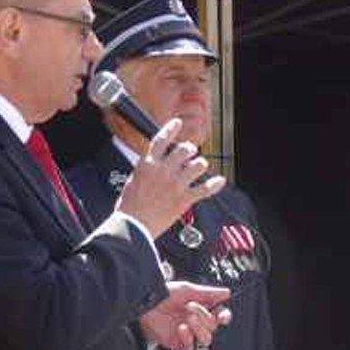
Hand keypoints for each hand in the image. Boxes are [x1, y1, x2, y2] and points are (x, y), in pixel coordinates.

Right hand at [116, 119, 225, 237]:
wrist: (133, 226)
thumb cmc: (129, 207)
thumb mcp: (133, 181)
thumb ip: (147, 171)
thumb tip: (154, 168)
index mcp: (148, 164)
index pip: (162, 139)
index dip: (171, 129)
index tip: (177, 123)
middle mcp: (164, 170)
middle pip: (184, 150)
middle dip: (190, 150)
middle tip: (191, 152)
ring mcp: (176, 184)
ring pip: (197, 165)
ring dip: (200, 164)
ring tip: (200, 166)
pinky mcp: (184, 199)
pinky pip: (205, 189)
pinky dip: (214, 185)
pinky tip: (220, 181)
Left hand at [139, 281, 230, 349]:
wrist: (146, 304)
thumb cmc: (164, 294)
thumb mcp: (187, 289)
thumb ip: (208, 292)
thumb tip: (227, 292)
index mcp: (202, 307)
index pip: (220, 315)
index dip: (224, 316)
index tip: (221, 315)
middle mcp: (197, 321)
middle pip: (213, 326)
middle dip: (204, 316)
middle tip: (190, 306)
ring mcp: (189, 332)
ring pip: (207, 338)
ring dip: (200, 328)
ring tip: (188, 319)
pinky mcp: (179, 342)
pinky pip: (191, 345)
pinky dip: (188, 336)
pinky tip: (181, 328)